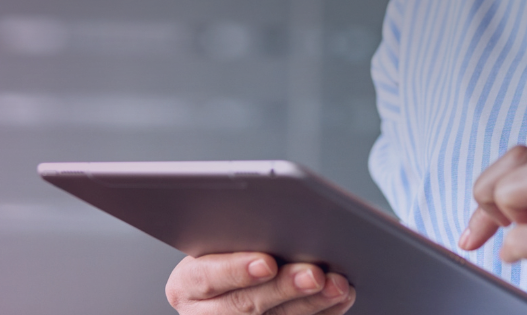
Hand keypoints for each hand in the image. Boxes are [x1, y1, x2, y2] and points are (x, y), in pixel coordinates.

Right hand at [163, 252, 354, 314]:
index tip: (267, 262)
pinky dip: (323, 314)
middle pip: (245, 305)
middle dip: (284, 288)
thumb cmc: (224, 250)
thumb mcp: (216, 240)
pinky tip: (339, 299)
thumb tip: (275, 221)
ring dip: (312, 304)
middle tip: (314, 274)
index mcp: (187, 284)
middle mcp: (205, 313)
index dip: (237, 270)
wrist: (228, 281)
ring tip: (337, 285)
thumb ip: (236, 235)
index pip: (206, 277)